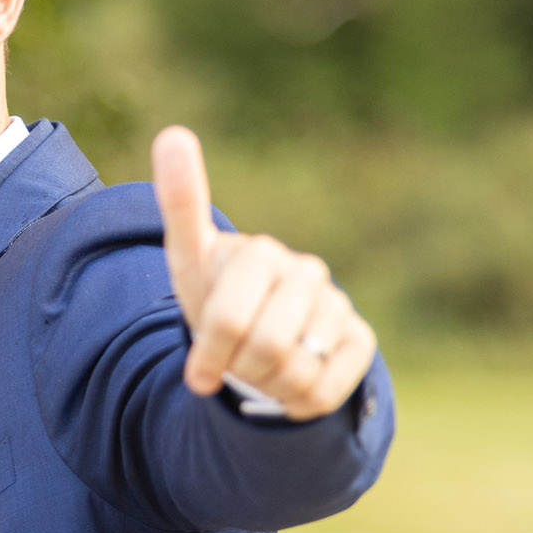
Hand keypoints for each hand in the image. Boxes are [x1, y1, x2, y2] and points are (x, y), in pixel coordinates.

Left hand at [152, 126, 376, 420]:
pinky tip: (290, 380)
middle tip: (233, 361)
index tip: (197, 374)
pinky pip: (325, 391)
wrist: (254, 330)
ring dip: (267, 385)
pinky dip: (299, 400)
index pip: (228, 321)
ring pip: (296, 374)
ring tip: (259, 366)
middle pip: (263, 350)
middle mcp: (305, 273)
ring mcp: (336, 305)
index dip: (210, 354)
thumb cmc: (216, 293)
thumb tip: (172, 132)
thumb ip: (180, 203)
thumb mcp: (189, 259)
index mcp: (260, 254)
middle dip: (239, 369)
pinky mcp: (360, 338)